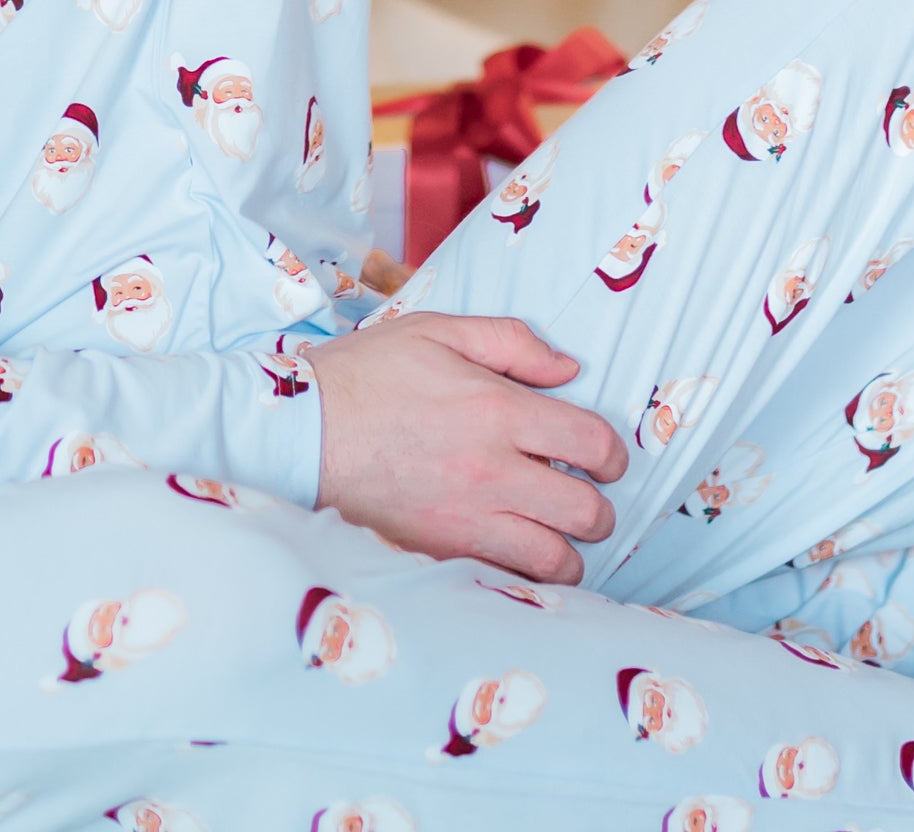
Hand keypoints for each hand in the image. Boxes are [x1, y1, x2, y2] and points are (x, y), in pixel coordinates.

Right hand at [310, 311, 625, 582]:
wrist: (300, 432)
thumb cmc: (366, 375)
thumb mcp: (436, 331)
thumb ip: (509, 342)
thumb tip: (567, 369)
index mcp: (497, 409)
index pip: (592, 443)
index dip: (613, 454)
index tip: (605, 458)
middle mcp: (492, 471)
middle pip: (586, 512)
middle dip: (598, 508)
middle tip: (582, 497)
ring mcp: (467, 520)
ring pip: (556, 562)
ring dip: (568, 551)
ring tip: (553, 535)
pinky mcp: (442, 555)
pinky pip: (508, 582)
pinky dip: (525, 577)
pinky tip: (516, 557)